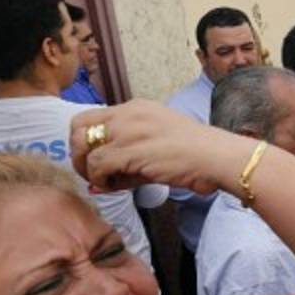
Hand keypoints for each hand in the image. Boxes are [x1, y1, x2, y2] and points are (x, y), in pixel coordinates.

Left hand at [70, 100, 241, 194]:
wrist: (216, 157)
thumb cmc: (195, 156)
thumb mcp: (157, 148)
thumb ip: (126, 162)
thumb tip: (97, 182)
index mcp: (135, 108)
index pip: (91, 117)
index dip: (86, 142)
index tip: (95, 161)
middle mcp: (127, 113)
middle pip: (77, 127)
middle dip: (78, 153)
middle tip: (91, 173)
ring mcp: (128, 130)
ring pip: (83, 147)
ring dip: (88, 169)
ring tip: (106, 182)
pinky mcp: (130, 149)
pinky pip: (97, 165)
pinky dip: (100, 179)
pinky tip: (115, 186)